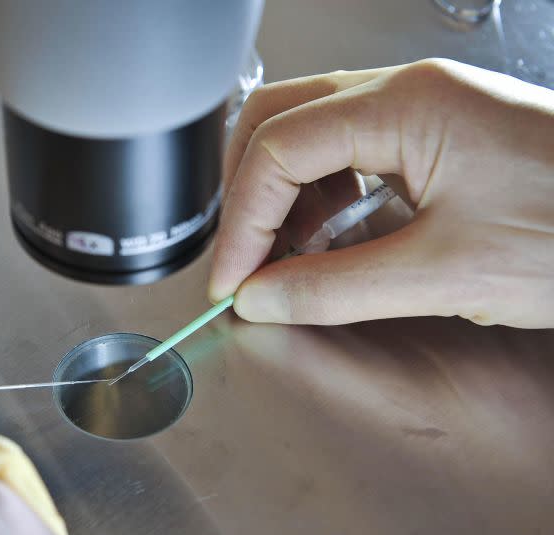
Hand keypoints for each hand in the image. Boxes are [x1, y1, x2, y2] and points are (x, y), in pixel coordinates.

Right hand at [209, 59, 553, 327]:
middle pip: (279, 120)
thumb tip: (263, 297)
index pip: (279, 149)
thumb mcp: (446, 272)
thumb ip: (337, 288)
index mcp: (405, 104)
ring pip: (310, 132)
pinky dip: (322, 197)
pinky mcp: (436, 132)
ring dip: (284, 197)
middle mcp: (407, 91)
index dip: (244, 222)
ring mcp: (422, 106)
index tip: (234, 281)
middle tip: (243, 260)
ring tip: (287, 259)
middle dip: (249, 194)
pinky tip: (331, 240)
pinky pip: (350, 150)